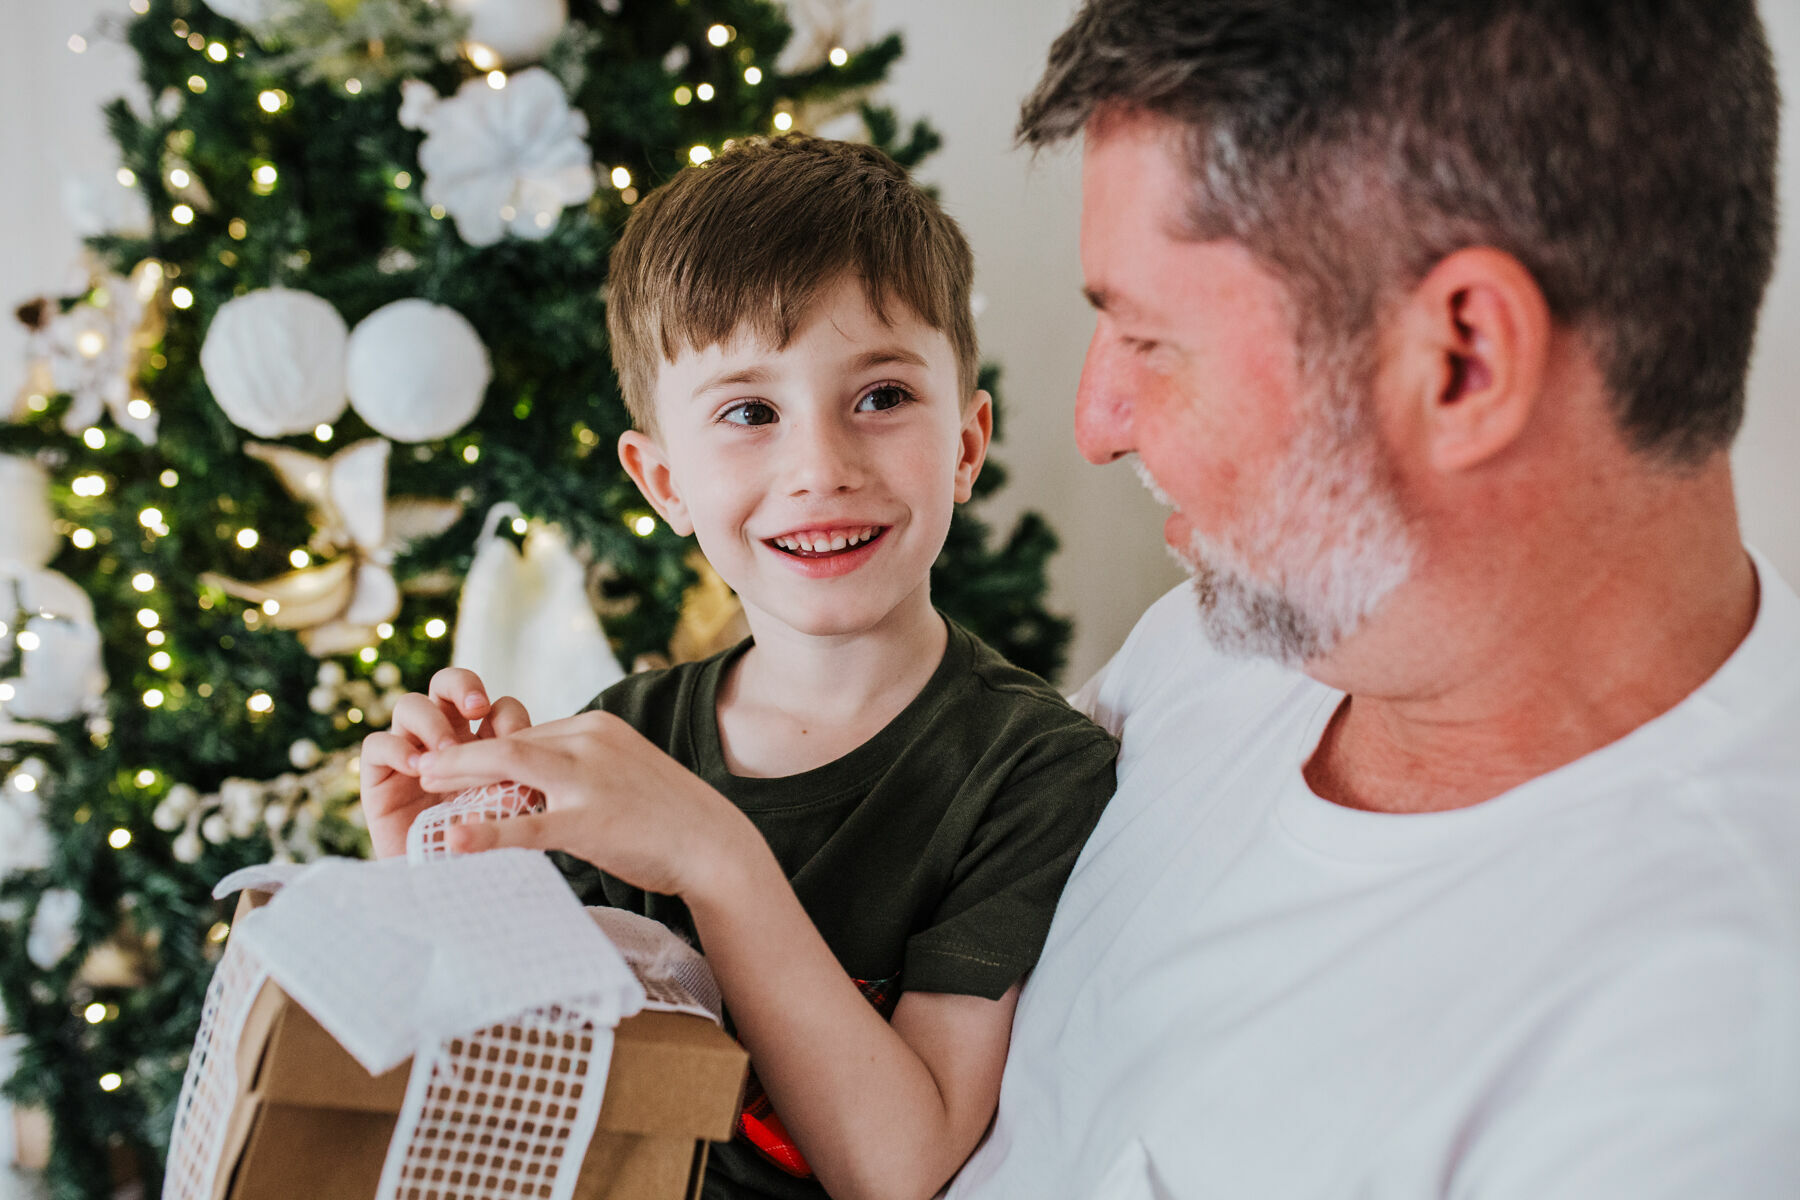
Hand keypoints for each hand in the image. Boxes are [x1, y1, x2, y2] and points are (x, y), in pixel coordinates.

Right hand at [359, 667, 531, 857]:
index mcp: (483, 744)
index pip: (497, 707)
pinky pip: (376, 744)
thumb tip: (531, 767)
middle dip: (462, 686)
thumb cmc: (482, 852)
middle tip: (477, 707)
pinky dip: (396, 748)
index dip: (507, 713)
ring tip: (445, 751)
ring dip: (430, 721)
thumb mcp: (508, 816)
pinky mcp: (378, 777)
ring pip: (409, 705)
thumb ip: (517, 788)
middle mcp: (444, 740)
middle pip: (447, 685)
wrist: (441, 888)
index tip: (520, 738)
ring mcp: (409, 753)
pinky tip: (416, 768)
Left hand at [414, 709, 762, 898]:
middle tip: (421, 762)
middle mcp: (590, 742)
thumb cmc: (669, 815)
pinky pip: (527, 826)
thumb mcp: (626, 772)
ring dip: (460, 773)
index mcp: (597, 728)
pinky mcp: (589, 821)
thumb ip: (584, 766)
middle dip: (460, 752)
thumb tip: (540, 775)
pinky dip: (486, 832)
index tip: (454, 762)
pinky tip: (455, 841)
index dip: (485, 748)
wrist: (714, 845)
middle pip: (509, 740)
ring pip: (509, 766)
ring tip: (424, 783)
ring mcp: (589, 780)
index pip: (529, 732)